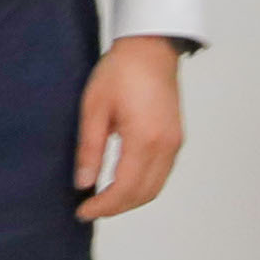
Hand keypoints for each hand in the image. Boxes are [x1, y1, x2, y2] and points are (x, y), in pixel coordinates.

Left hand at [75, 36, 184, 220]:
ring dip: (131, 199)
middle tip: (89, 209)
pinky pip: (161, 174)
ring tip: (102, 199)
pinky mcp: (176, 139)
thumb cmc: (120, 71)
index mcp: (144, 139)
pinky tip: (121, 182)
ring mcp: (175, 144)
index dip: (103, 206)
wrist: (150, 49)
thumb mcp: (94, 108)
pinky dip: (142, 186)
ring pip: (155, 187)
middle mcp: (165, 146)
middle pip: (144, 194)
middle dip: (116, 207)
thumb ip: (89, 148)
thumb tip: (83, 182)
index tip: (82, 211)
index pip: (124, 188)